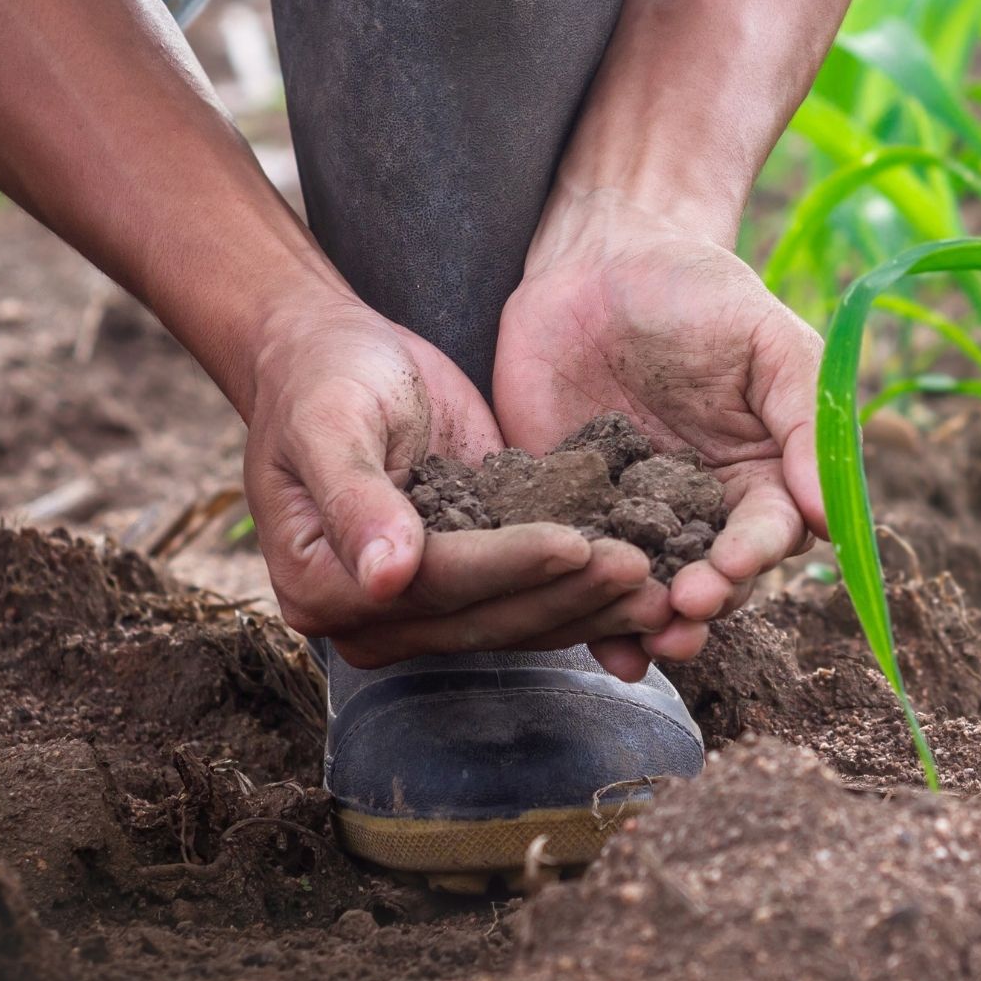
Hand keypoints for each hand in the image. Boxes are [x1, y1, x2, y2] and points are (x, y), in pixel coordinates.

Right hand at [243, 293, 671, 667]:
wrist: (334, 359)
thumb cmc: (323, 378)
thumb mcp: (329, 421)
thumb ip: (355, 496)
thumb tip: (386, 577)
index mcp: (322, 585)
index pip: (434, 585)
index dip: (506, 566)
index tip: (574, 542)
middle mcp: (372, 615)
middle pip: (485, 616)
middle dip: (567, 594)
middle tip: (641, 569)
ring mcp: (423, 609)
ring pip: (518, 622)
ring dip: (590, 606)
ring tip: (658, 585)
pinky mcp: (470, 585)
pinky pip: (532, 600)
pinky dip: (587, 593)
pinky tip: (646, 581)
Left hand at [494, 187, 825, 672]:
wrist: (599, 257)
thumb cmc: (699, 290)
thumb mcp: (768, 340)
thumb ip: (806, 418)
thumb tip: (828, 513)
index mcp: (761, 474)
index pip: (769, 533)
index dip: (754, 556)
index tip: (733, 566)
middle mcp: (701, 510)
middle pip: (714, 579)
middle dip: (703, 603)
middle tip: (683, 613)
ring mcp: (633, 517)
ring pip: (649, 591)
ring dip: (649, 625)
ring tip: (642, 643)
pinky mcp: (568, 513)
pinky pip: (578, 571)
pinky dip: (583, 611)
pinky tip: (592, 645)